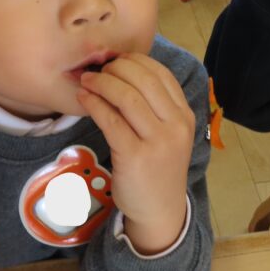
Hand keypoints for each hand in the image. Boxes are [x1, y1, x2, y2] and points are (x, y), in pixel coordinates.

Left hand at [77, 55, 194, 253]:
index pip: (162, 74)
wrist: (159, 210)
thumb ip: (156, 108)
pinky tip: (84, 99)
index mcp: (185, 115)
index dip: (136, 60)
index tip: (116, 61)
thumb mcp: (169, 135)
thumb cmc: (159, 169)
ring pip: (127, 97)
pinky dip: (94, 104)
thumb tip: (123, 73)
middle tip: (98, 70)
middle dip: (116, 68)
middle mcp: (176, 126)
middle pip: (144, 80)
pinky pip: (111, 120)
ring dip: (102, 82)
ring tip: (87, 80)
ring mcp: (157, 141)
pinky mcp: (135, 156)